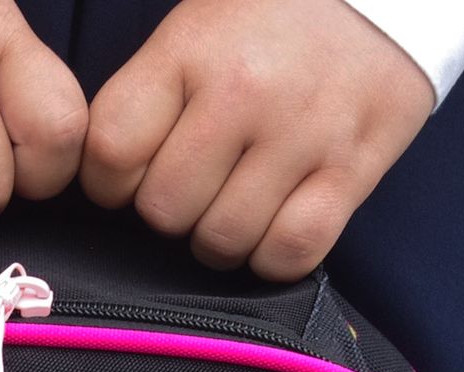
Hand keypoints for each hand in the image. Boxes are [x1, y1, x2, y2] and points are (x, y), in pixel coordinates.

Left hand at [80, 0, 433, 279]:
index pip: (111, 151)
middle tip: (197, 186)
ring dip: (220, 239)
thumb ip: (153, 95)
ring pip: (222, 240)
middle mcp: (244, 91)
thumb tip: (111, 175)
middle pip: (164, 210)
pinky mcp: (352, 169)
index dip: (111, 180)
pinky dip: (274, 255)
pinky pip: (289, 252)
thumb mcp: (200, 24)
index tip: (133, 174)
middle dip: (170, 211)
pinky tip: (276, 225)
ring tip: (237, 203)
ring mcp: (302, 134)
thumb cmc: (277, 14)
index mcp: (192, 48)